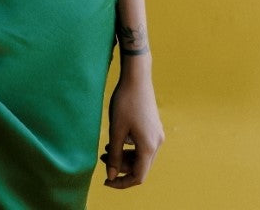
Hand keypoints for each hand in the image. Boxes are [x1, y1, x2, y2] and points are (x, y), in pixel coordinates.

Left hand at [99, 67, 164, 187]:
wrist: (137, 77)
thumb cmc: (125, 102)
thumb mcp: (116, 130)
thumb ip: (114, 155)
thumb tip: (111, 176)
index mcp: (149, 146)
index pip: (138, 176)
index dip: (122, 182)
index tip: (106, 181)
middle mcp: (157, 143)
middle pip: (140, 167)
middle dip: (121, 167)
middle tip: (102, 157)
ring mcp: (157, 135)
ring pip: (141, 156)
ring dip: (124, 156)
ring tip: (106, 149)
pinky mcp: (154, 127)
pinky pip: (143, 146)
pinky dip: (130, 147)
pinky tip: (116, 139)